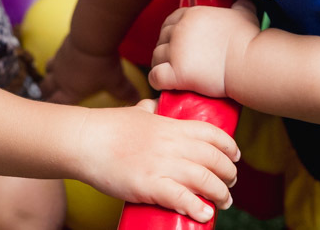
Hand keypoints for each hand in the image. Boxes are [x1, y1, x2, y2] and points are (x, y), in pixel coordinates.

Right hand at [41, 35, 139, 104]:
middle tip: (50, 95)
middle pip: (45, 88)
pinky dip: (57, 59)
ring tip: (54, 76)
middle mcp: (61, 79)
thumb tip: (138, 101)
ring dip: (50, 75)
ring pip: (48, 71)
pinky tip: (64, 57)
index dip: (54, 108)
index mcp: (71, 92)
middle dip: (47, 93)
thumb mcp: (117, 82)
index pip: (56, 105)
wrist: (91, 37)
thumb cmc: (103, 65)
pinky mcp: (61, 47)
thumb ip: (126, 93)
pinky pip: (54, 56)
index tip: (53, 114)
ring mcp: (59, 62)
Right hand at [74, 100, 239, 223]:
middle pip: (215, 159)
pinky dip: (197, 208)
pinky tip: (203, 214)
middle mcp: (171, 144)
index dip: (230, 147)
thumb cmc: (107, 127)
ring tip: (221, 203)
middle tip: (229, 185)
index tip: (235, 157)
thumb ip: (148, 110)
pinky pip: (182, 198)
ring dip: (220, 195)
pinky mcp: (148, 185)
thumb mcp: (134, 112)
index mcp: (170, 126)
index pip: (212, 134)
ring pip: (205, 181)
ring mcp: (161, 165)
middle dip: (229, 175)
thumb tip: (153, 106)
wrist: (84, 140)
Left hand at [149, 0, 259, 97]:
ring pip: (156, 57)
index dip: (171, 34)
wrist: (250, 63)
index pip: (170, 22)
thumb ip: (240, 5)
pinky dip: (156, 81)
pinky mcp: (177, 73)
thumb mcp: (244, 14)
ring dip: (160, 65)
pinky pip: (155, 76)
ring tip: (170, 74)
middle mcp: (180, 30)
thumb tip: (245, 0)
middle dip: (165, 49)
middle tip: (175, 61)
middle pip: (161, 39)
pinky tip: (164, 85)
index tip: (178, 44)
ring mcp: (176, 51)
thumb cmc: (248, 39)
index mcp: (191, 15)